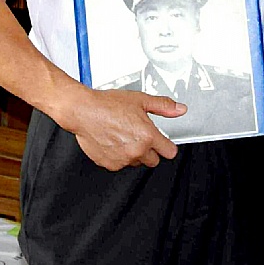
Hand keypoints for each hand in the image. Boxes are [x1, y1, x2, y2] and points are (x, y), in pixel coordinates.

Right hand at [57, 87, 184, 170]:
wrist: (84, 111)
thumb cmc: (108, 105)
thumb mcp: (140, 100)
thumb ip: (163, 106)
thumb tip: (179, 109)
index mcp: (148, 136)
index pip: (169, 152)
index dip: (166, 146)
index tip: (163, 142)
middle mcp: (137, 151)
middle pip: (154, 160)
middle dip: (150, 150)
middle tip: (139, 135)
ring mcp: (123, 160)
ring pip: (136, 162)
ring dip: (134, 153)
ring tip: (123, 135)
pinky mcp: (110, 165)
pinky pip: (120, 164)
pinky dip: (119, 156)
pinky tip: (113, 141)